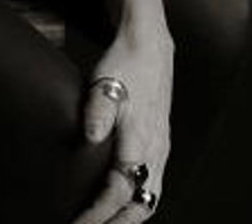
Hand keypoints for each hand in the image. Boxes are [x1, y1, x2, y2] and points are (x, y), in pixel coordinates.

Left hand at [72, 0, 173, 222]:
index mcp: (140, 138)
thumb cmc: (125, 64)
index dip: (99, 212)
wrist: (151, 46)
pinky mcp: (160, 145)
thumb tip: (90, 135)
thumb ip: (98, 109)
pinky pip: (153, 186)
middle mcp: (155, 150)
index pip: (119, 190)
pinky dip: (138, 204)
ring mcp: (160, 149)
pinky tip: (123, 206)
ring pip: (150, 199)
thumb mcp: (106, 81)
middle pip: (140, 206)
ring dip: (128, 219)